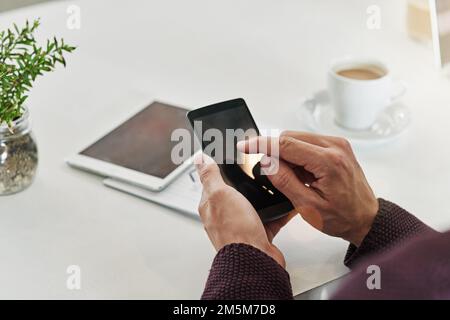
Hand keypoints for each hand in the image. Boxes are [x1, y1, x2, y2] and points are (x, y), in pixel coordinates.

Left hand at [195, 154, 295, 266]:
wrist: (255, 260)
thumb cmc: (235, 232)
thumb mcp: (220, 194)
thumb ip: (210, 176)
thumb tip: (199, 159)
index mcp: (211, 205)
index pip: (212, 181)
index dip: (221, 169)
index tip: (231, 158)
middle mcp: (225, 216)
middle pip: (235, 192)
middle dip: (246, 181)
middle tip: (258, 169)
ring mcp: (242, 225)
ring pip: (253, 204)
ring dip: (263, 195)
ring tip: (273, 183)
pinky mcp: (259, 234)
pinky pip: (270, 218)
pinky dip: (279, 210)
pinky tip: (285, 202)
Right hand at [237, 131, 378, 245]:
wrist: (365, 218)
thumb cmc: (342, 217)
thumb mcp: (308, 206)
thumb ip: (285, 181)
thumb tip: (267, 162)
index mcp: (329, 161)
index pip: (286, 144)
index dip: (261, 144)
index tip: (244, 146)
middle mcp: (335, 146)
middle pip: (290, 137)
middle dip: (275, 152)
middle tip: (274, 175)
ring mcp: (337, 144)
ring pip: (297, 138)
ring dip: (286, 154)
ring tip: (294, 178)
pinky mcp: (336, 145)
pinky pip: (306, 142)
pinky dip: (297, 154)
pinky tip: (302, 173)